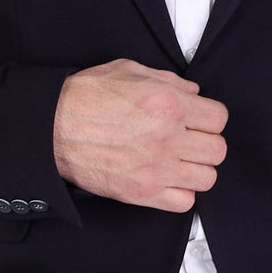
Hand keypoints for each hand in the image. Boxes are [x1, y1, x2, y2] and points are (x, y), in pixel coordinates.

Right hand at [52, 58, 228, 211]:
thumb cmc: (85, 96)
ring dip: (196, 169)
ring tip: (178, 161)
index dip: (209, 117)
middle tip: (188, 139)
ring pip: (207, 178)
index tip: (199, 120)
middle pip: (217, 150)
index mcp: (169, 104)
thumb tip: (193, 92)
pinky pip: (185, 202)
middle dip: (205, 142)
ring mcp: (156, 168)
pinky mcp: (142, 192)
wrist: (52, 126)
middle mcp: (168, 137)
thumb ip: (169, 80)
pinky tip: (166, 178)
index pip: (219, 118)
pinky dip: (180, 192)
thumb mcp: (130, 70)